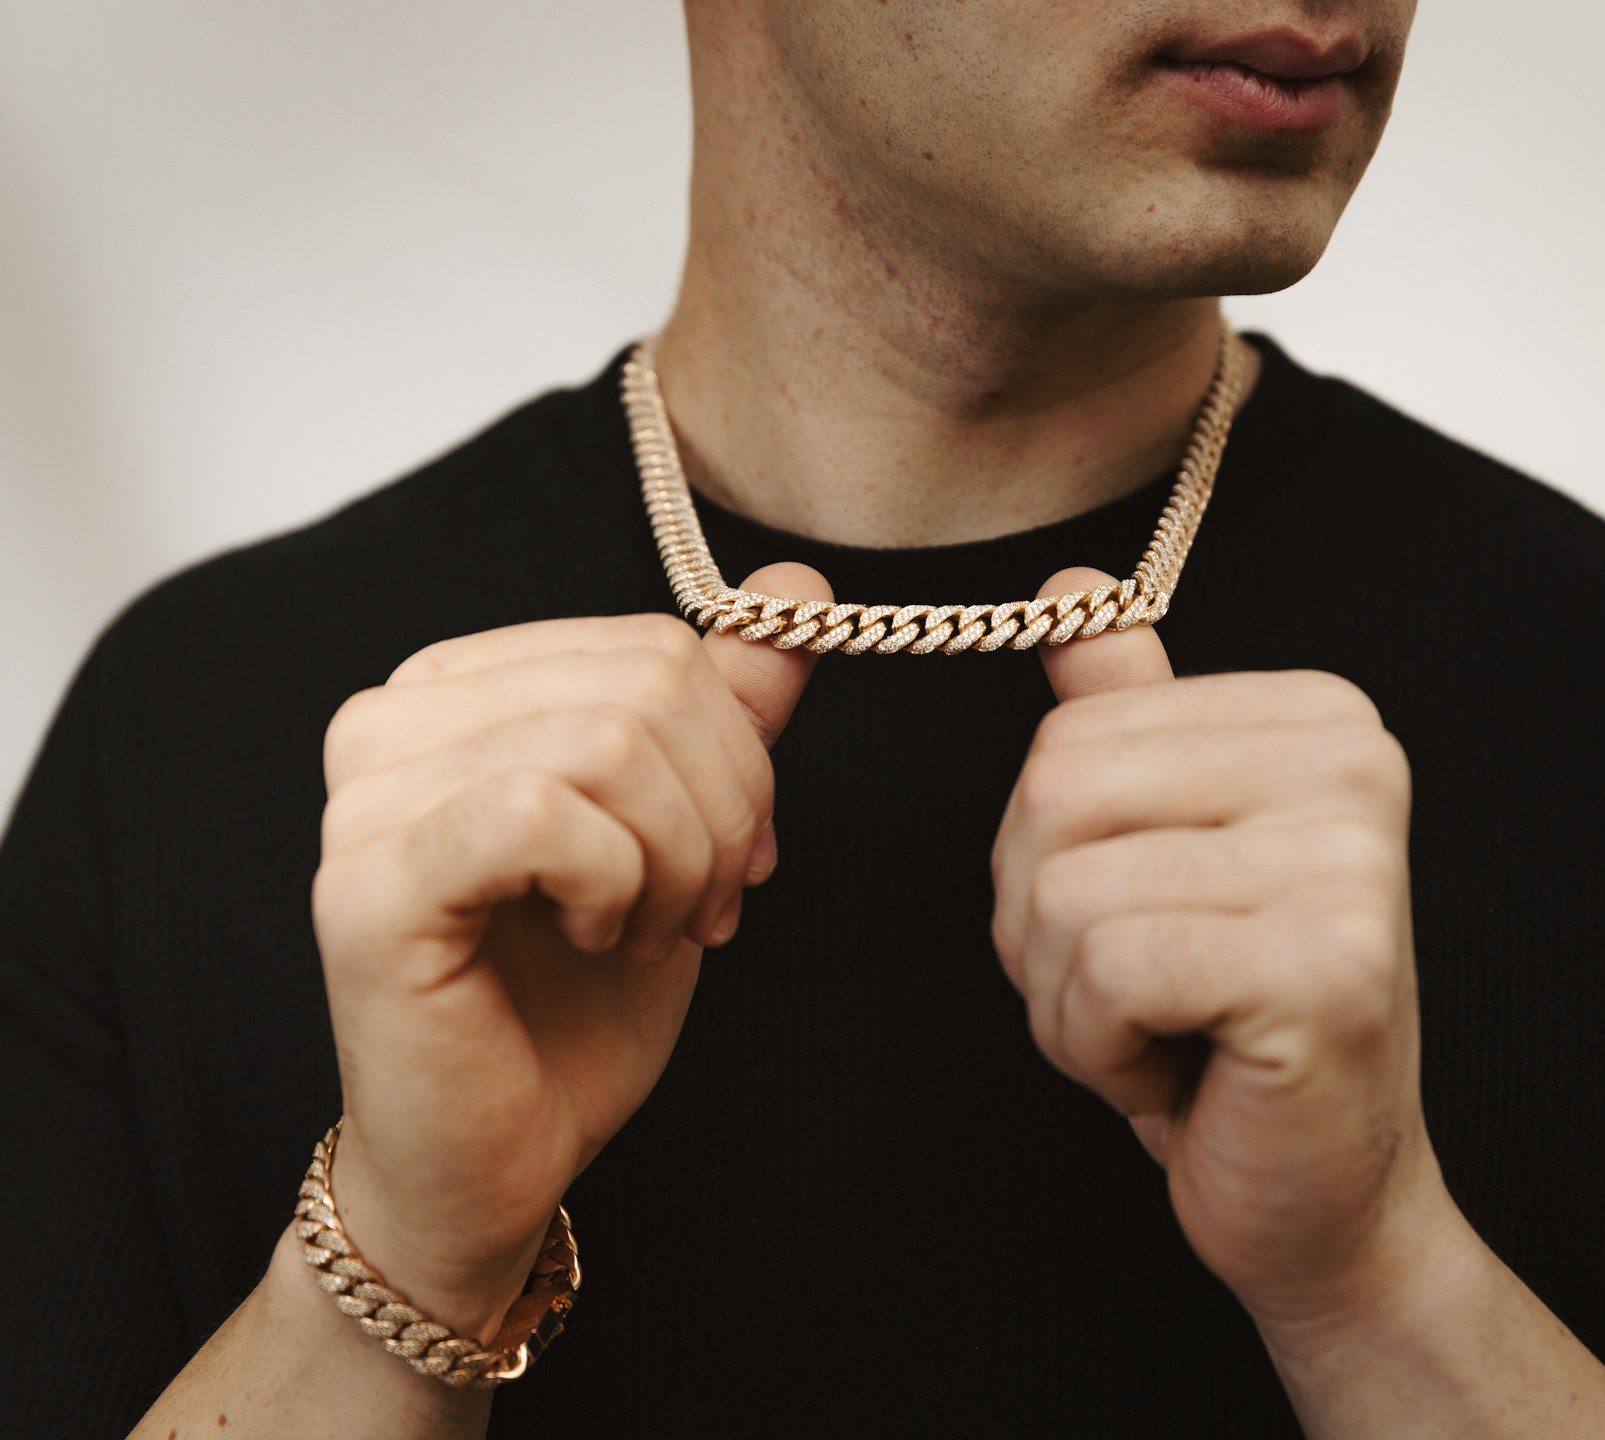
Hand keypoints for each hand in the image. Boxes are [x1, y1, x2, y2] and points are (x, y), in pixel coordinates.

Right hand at [310, 562, 830, 1336]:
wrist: (498, 1158)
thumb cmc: (576, 1001)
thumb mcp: (682, 835)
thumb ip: (728, 712)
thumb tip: (797, 583)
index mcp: (460, 691)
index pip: (654, 648)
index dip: (737, 761)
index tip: (734, 863)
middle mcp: (390, 721)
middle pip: (644, 688)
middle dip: (721, 816)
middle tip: (702, 912)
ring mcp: (365, 800)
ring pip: (606, 744)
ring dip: (674, 862)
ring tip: (646, 932)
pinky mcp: (366, 883)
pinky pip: (542, 812)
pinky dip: (613, 883)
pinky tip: (589, 938)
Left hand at [990, 567, 1446, 1335]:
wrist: (1324, 1195)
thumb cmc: (1227, 1026)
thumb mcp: (1164, 856)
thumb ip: (1125, 724)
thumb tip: (1073, 585)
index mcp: (1320, 719)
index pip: (1071, 736)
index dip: (1053, 859)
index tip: (1149, 927)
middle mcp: (1353, 764)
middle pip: (1054, 796)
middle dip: (1045, 929)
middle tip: (1142, 996)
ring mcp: (1349, 859)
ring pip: (1063, 890)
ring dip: (1070, 1001)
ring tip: (1168, 1034)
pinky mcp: (1325, 964)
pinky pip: (1104, 971)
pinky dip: (1100, 1050)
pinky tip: (1183, 1077)